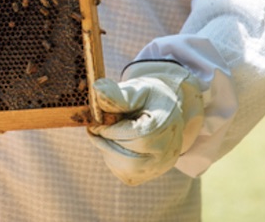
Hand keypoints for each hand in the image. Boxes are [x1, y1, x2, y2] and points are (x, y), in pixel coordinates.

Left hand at [87, 61, 203, 185]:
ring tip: (106, 134)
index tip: (97, 123)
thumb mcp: (136, 90)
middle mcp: (169, 150)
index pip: (137, 137)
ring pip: (128, 171)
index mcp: (165, 125)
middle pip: (132, 161)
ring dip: (109, 153)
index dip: (111, 132)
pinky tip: (115, 143)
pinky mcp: (152, 173)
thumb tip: (97, 90)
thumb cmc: (148, 97)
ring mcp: (162, 165)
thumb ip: (117, 94)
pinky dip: (114, 161)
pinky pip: (127, 175)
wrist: (166, 109)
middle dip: (107, 145)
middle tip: (95, 130)